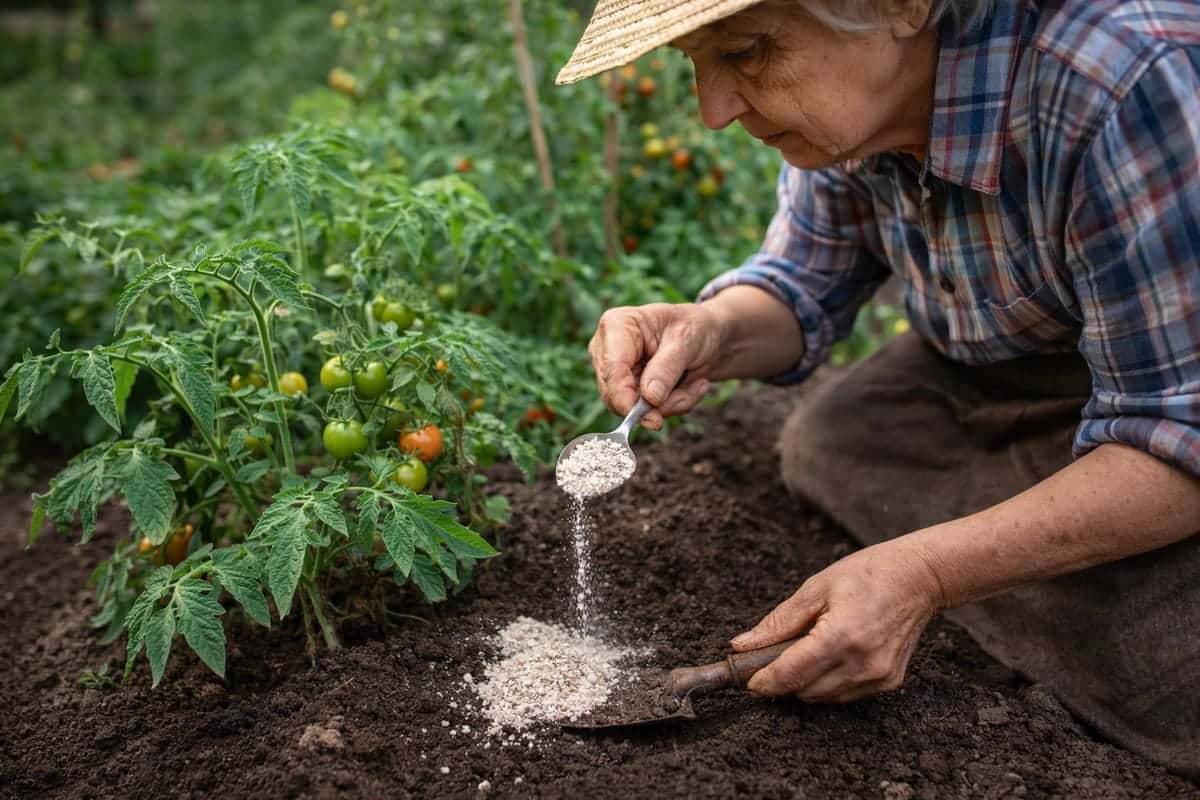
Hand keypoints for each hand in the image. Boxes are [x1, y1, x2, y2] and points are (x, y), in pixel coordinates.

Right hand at [587, 303, 720, 428]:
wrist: (710, 336)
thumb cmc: (695, 327)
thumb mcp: (687, 340)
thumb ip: (666, 369)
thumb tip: (649, 398)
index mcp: (616, 326)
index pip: (611, 368)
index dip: (625, 397)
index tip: (651, 418)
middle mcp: (608, 351)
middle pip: (615, 395)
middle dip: (657, 404)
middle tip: (687, 398)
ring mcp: (616, 373)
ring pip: (633, 409)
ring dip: (672, 404)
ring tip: (699, 383)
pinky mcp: (628, 392)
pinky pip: (645, 414)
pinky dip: (674, 405)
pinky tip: (691, 387)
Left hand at [731, 538, 944, 701]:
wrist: (919, 578)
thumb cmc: (867, 574)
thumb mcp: (815, 589)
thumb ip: (778, 623)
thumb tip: (742, 646)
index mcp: (841, 636)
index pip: (791, 674)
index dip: (763, 681)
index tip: (747, 679)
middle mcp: (862, 663)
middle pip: (804, 691)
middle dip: (783, 679)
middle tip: (774, 656)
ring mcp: (879, 676)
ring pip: (824, 697)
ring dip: (806, 682)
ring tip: (807, 649)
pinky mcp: (889, 682)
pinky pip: (845, 694)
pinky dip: (829, 682)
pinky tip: (832, 655)